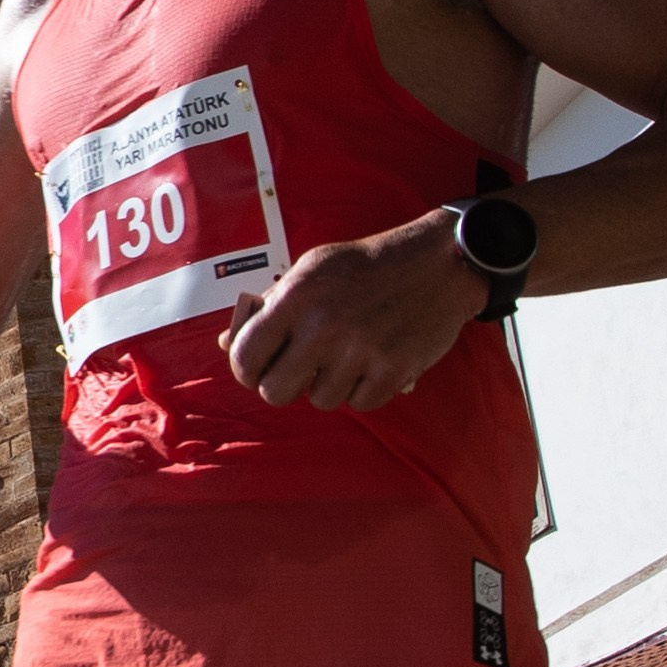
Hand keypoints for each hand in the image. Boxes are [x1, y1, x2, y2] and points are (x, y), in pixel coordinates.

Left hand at [222, 213, 485, 411]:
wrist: (439, 262)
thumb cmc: (367, 266)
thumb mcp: (312, 270)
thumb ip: (270, 306)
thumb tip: (227, 344)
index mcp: (297, 297)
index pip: (245, 356)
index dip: (246, 368)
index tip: (258, 367)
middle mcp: (324, 327)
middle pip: (274, 392)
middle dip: (283, 384)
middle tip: (300, 369)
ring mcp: (360, 352)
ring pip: (319, 400)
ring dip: (329, 384)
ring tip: (347, 355)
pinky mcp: (392, 371)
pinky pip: (360, 404)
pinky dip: (365, 389)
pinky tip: (373, 362)